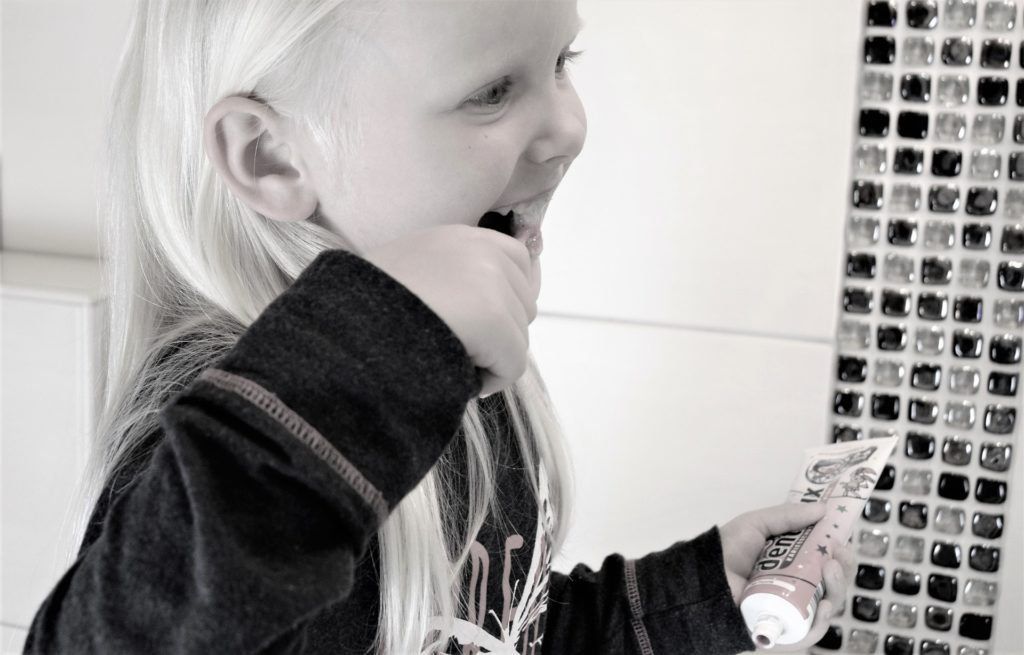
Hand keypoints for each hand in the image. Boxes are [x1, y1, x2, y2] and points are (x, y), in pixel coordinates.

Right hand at [363, 224, 540, 397]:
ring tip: (444, 358)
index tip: (471, 322)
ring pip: (518, 339)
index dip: (502, 300)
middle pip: (524, 305)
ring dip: (488, 358)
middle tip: (450, 343)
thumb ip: (448, 273)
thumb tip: (484, 306)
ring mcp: (491, 282)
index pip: (519, 262)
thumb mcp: (407, 270)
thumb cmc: (363, 310)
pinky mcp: (494, 320)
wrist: (344, 330)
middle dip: (497, 332)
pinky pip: (513, 366)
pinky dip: (489, 381)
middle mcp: (481, 250)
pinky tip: (454, 376)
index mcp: (459, 236)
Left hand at [719, 503, 854, 651]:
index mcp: (791, 565)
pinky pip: (810, 632)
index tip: (843, 538)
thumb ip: (787, 516)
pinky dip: (823, 621)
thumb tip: (823, 508)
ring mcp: (790, 611)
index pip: (825, 562)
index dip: (838, 553)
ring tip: (830, 569)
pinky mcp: (782, 631)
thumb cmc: (726, 551)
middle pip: (831, 584)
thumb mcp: (757, 525)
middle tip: (840, 552)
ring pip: (826, 606)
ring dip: (837, 588)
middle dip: (843, 568)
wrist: (703, 577)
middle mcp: (794, 589)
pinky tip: (825, 605)